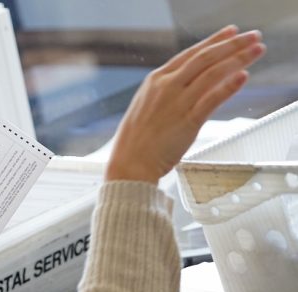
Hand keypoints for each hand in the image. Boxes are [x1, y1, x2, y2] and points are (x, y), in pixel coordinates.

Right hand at [107, 25, 265, 183]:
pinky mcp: (187, 121)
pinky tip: (243, 76)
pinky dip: (229, 86)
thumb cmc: (137, 140)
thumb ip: (167, 91)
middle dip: (232, 44)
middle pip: (205, 58)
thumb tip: (191, 82)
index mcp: (155, 80)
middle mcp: (166, 87)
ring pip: (212, 74)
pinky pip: (212, 99)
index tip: (231, 33)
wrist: (130, 162)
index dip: (214, 41)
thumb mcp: (147, 105)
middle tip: (251, 37)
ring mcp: (177, 103)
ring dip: (238, 59)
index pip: (190, 54)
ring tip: (256, 52)